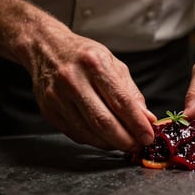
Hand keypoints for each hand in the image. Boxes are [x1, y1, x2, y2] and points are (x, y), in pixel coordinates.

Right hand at [26, 25, 155, 151]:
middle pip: (103, 121)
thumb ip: (131, 92)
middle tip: (138, 146)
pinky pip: (76, 134)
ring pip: (89, 132)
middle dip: (125, 140)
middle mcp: (73, 80)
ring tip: (124, 143)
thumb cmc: (85, 56)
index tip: (148, 136)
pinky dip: (94, 141)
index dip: (137, 123)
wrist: (46, 48)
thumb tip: (146, 118)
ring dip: (111, 144)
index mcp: (94, 64)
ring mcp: (57, 97)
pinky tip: (105, 138)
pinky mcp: (49, 111)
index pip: (121, 101)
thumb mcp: (113, 64)